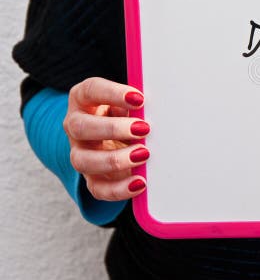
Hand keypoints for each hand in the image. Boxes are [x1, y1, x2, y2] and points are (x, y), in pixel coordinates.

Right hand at [63, 77, 150, 200]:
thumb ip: (138, 106)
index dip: (113, 94)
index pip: (91, 90)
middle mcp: (76, 126)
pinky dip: (119, 188)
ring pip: (83, 160)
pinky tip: (140, 182)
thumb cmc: (125, 113)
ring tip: (143, 154)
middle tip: (143, 129)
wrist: (115, 137)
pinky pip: (98, 188)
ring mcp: (80, 153)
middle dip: (112, 129)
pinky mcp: (90, 177)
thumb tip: (162, 110)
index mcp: (84, 99)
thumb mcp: (128, 104)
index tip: (139, 99)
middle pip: (81, 127)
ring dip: (114, 159)